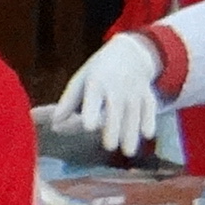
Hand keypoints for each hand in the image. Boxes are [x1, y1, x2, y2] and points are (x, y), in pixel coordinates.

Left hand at [49, 30, 168, 161]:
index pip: (94, 98)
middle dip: (113, 127)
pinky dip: (149, 119)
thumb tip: (55, 124)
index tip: (88, 127)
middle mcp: (116, 86)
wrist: (129, 52)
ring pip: (133, 112)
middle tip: (108, 146)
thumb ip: (69, 102)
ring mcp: (133, 90)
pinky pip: (149, 107)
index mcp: (96, 82)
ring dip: (131, 131)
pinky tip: (148, 134)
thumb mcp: (81, 80)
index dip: (91, 112)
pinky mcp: (147, 94)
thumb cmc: (98, 71)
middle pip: (115, 108)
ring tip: (128, 152)